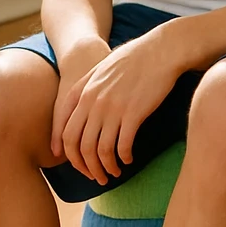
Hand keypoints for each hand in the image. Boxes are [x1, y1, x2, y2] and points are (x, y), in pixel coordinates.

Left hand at [53, 26, 183, 185]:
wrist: (161, 50)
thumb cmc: (133, 58)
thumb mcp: (101, 69)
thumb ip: (86, 89)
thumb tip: (78, 111)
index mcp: (83, 91)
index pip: (64, 130)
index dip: (66, 153)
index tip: (73, 164)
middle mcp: (93, 102)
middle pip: (79, 145)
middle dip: (84, 166)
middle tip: (94, 176)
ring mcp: (112, 108)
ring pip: (100, 150)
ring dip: (105, 168)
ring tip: (113, 173)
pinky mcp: (133, 114)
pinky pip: (122, 146)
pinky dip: (123, 158)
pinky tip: (128, 160)